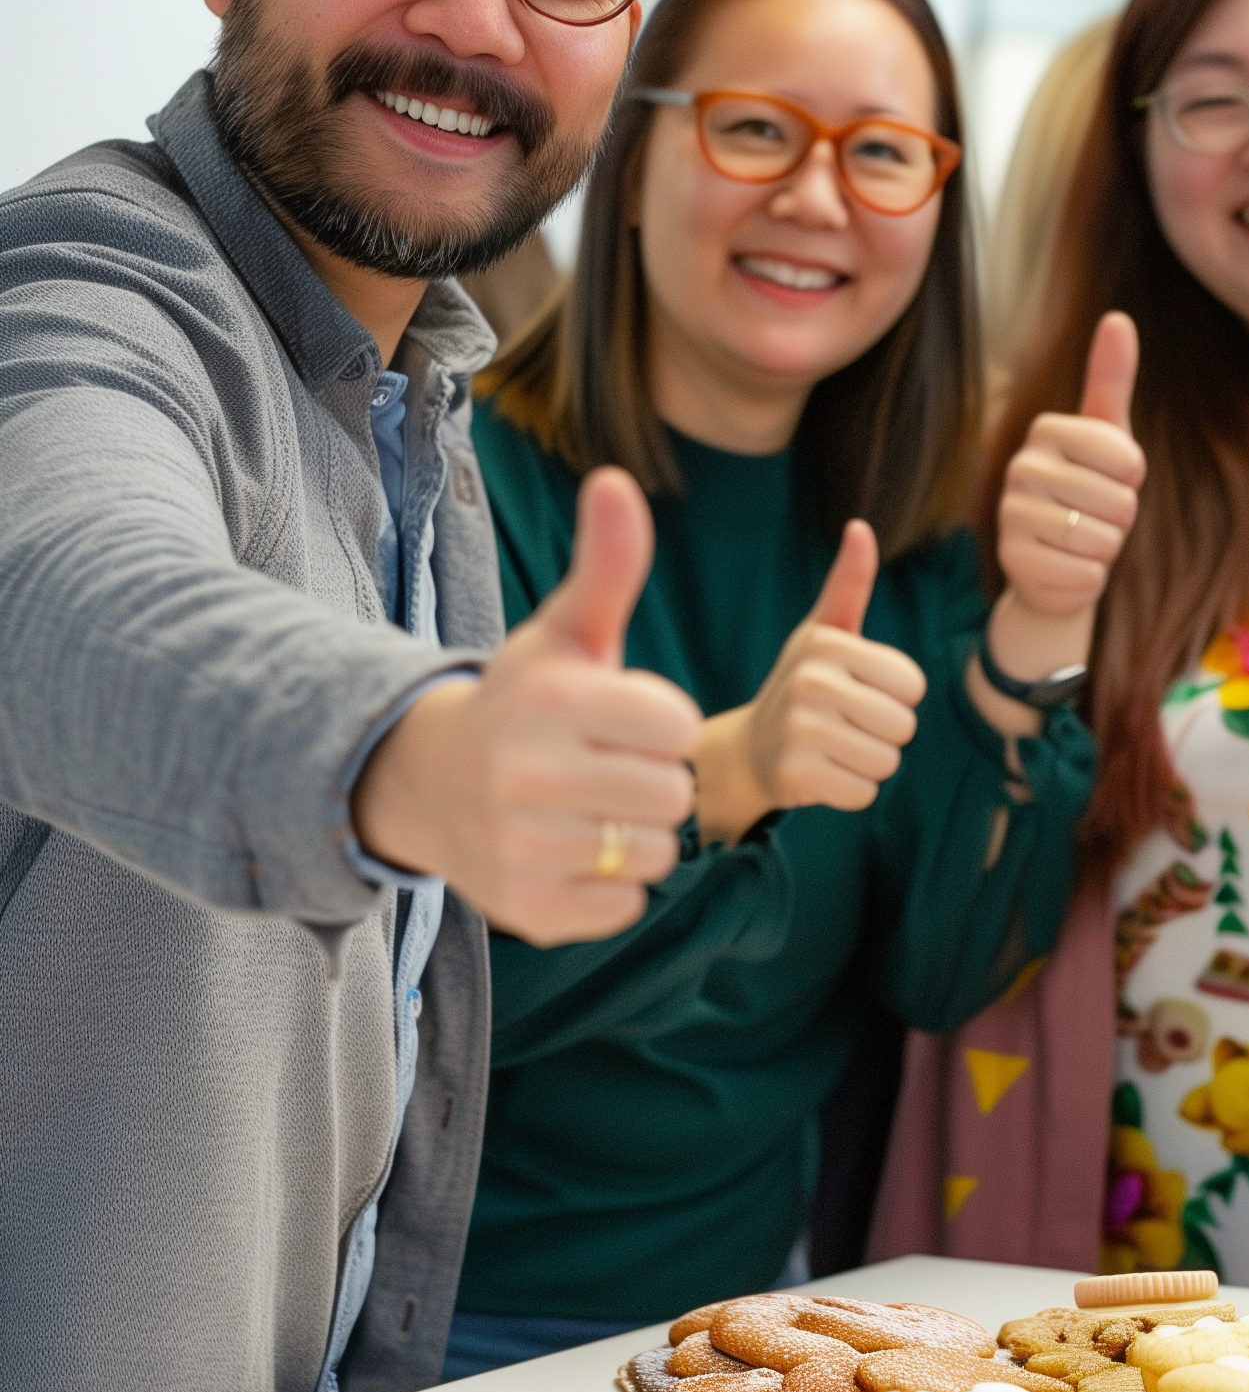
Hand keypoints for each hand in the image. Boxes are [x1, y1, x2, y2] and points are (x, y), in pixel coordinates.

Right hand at [353, 467, 699, 943]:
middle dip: (654, 780)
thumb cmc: (524, 703)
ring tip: (590, 810)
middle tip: (606, 769)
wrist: (429, 784)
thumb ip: (606, 566)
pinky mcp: (527, 909)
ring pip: (658, 853)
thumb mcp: (563, 633)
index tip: (620, 720)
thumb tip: (617, 481)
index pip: (677, 724)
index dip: (661, 722)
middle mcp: (529, 776)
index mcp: (550, 702)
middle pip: (674, 793)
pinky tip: (573, 852)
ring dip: (640, 836)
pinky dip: (613, 886)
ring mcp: (524, 849)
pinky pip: (626, 906)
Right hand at [692, 519, 926, 843]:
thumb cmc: (803, 684)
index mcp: (826, 644)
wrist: (750, 749)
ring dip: (868, 763)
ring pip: (887, 762)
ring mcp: (799, 730)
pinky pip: (863, 793)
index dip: (895, 695)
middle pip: (903, 726)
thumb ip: (849, 583)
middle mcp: (810, 682)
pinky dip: (850, 790)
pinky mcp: (795, 775)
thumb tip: (860, 526)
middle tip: (845, 725)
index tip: (859, 691)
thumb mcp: (824, 631)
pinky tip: (822, 772)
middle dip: (884, 733)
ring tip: (834, 748)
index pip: (912, 685)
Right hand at [983, 312, 1144, 706]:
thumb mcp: (1108, 437)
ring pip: (1102, 540)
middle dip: (1120, 519)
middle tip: (1094, 517)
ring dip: (1105, 549)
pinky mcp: (1012, 561)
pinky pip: (1085, 575)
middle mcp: (1020, 468)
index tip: (1111, 480)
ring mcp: (1010, 515)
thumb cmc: (1089, 493)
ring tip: (1082, 542)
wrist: (1054, 564)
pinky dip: (1089, 579)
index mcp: (1046, 431)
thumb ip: (1110, 379)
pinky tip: (1068, 568)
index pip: (1128, 459)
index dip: (1133, 480)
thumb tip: (1117, 317)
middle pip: (1118, 502)